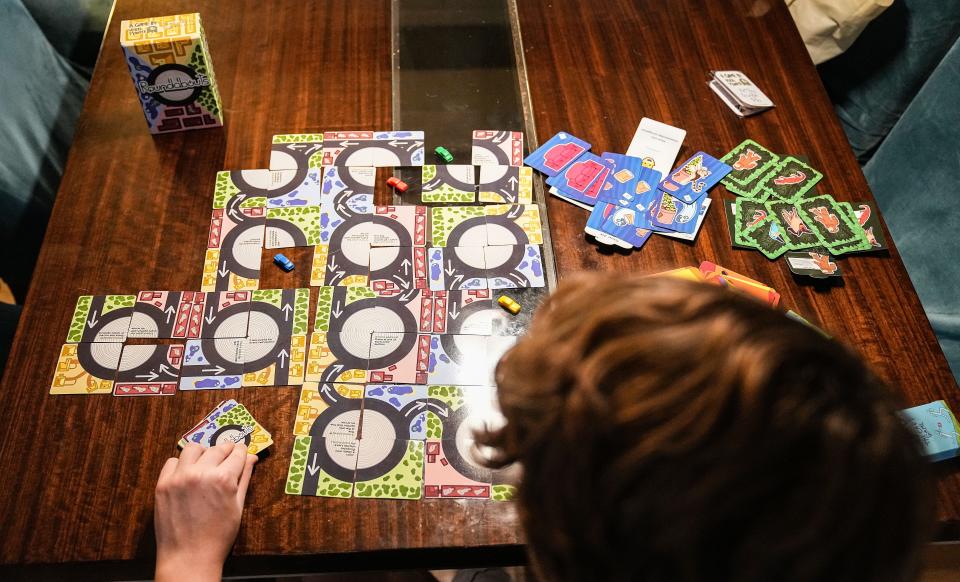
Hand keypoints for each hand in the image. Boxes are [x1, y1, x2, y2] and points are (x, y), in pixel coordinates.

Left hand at [154, 442, 256, 581]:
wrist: (188, 557)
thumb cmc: (217, 537)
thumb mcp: (238, 506)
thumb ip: (244, 478)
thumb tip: (252, 458)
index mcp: (224, 479)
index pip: (237, 453)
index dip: (242, 451)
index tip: (242, 451)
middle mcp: (201, 473)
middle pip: (217, 448)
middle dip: (226, 450)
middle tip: (227, 457)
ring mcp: (179, 478)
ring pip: (193, 449)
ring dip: (203, 452)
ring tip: (206, 462)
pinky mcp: (162, 484)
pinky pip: (172, 462)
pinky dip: (181, 463)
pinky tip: (188, 473)